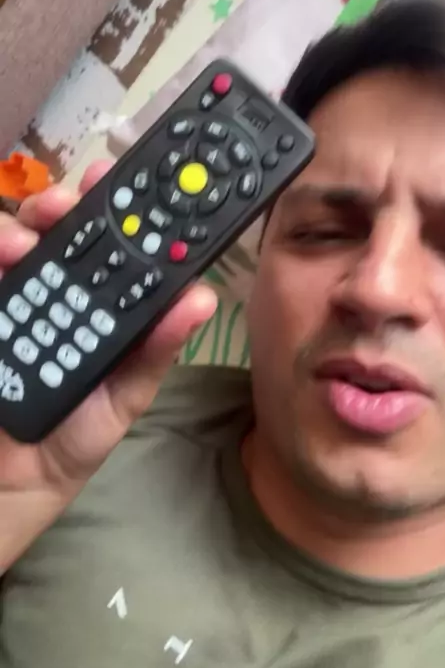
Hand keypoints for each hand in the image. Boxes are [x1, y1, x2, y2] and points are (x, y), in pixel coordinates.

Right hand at [0, 160, 217, 493]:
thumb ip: (156, 348)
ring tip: (25, 239)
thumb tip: (201, 298)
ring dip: (18, 227)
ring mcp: (11, 298)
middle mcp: (51, 291)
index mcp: (97, 305)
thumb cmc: (74, 438)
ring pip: (12, 243)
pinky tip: (2, 257)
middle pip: (53, 231)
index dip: (116, 212)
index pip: (107, 246)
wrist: (13, 483)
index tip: (123, 185)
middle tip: (67, 201)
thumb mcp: (125, 395)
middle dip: (60, 205)